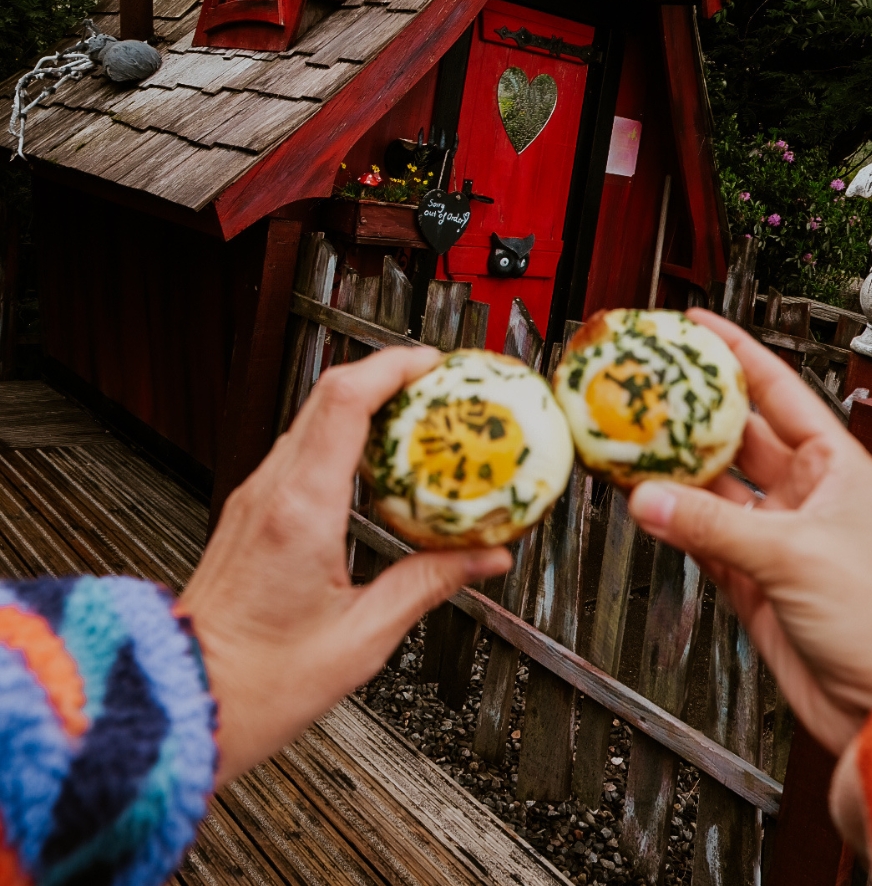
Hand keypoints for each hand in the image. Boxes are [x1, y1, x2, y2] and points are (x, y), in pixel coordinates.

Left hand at [179, 347, 512, 785]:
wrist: (186, 705)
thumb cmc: (258, 683)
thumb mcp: (365, 636)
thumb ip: (431, 582)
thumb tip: (487, 557)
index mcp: (300, 512)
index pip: (344, 401)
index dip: (394, 367)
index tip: (438, 365)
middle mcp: (270, 494)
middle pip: (329, 397)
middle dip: (390, 378)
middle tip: (443, 389)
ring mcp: (254, 501)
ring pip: (313, 420)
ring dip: (369, 407)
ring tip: (421, 424)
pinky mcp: (251, 515)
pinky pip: (303, 453)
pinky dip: (347, 441)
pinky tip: (381, 470)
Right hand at [627, 309, 871, 754]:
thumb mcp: (794, 555)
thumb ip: (714, 526)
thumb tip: (648, 499)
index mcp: (837, 465)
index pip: (778, 391)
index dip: (736, 355)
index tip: (696, 326)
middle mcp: (809, 494)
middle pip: (739, 438)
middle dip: (691, 417)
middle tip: (640, 392)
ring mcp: (780, 538)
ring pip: (715, 492)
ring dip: (674, 475)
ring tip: (624, 447)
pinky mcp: (757, 583)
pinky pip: (705, 541)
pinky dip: (675, 525)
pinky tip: (643, 507)